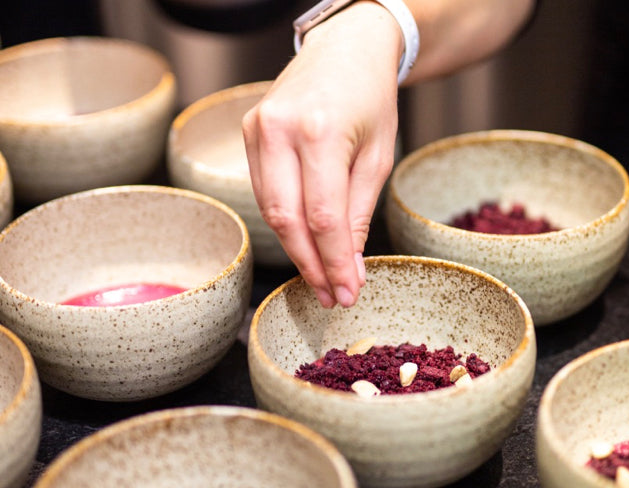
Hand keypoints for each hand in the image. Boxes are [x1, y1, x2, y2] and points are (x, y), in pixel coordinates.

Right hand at [242, 4, 402, 306]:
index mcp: (320, 131)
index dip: (334, 263)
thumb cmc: (369, 99)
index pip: (324, 218)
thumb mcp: (377, 159)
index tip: (347, 293)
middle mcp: (279, 129)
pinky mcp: (248, 133)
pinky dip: (285, 225)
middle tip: (330, 296)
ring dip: (297, 251)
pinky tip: (305, 244)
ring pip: (270, 212)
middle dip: (311, 266)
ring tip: (321, 279)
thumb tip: (349, 268)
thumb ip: (359, 215)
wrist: (345, 48)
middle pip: (288, 221)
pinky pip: (263, 193)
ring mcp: (257, 129)